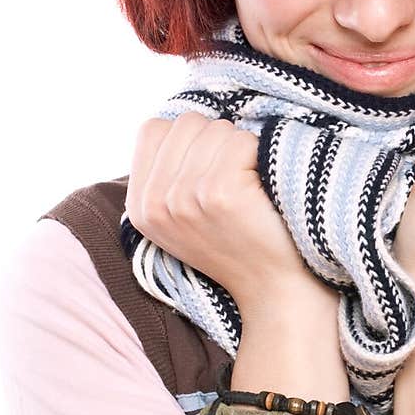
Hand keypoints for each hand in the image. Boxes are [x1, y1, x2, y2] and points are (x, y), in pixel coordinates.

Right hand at [124, 112, 335, 315]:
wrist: (275, 290)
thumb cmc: (240, 243)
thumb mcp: (183, 216)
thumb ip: (169, 174)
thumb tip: (181, 124)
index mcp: (140, 207)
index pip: (153, 129)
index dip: (190, 140)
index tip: (210, 172)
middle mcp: (155, 203)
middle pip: (187, 123)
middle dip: (218, 142)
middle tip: (235, 183)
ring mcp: (185, 197)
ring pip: (217, 129)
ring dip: (241, 149)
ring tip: (249, 189)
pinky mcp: (220, 192)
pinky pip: (242, 141)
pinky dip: (261, 156)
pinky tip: (262, 189)